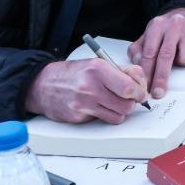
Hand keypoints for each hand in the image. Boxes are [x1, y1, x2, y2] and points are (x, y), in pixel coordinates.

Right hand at [25, 59, 147, 124]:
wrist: (43, 85)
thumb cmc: (73, 74)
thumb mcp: (97, 64)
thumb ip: (120, 72)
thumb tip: (141, 84)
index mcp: (98, 69)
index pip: (130, 86)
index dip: (139, 91)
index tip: (139, 92)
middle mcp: (91, 86)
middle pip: (127, 104)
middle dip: (131, 103)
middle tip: (127, 98)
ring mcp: (84, 103)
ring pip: (118, 116)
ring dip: (120, 111)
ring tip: (112, 102)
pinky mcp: (79, 116)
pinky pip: (104, 120)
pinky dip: (106, 116)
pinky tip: (99, 107)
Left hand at [129, 7, 184, 97]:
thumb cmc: (167, 29)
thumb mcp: (149, 35)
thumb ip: (138, 49)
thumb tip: (138, 63)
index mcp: (157, 25)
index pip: (149, 52)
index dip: (147, 72)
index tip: (145, 87)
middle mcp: (174, 25)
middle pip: (166, 56)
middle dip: (161, 77)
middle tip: (158, 92)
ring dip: (181, 64)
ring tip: (179, 57)